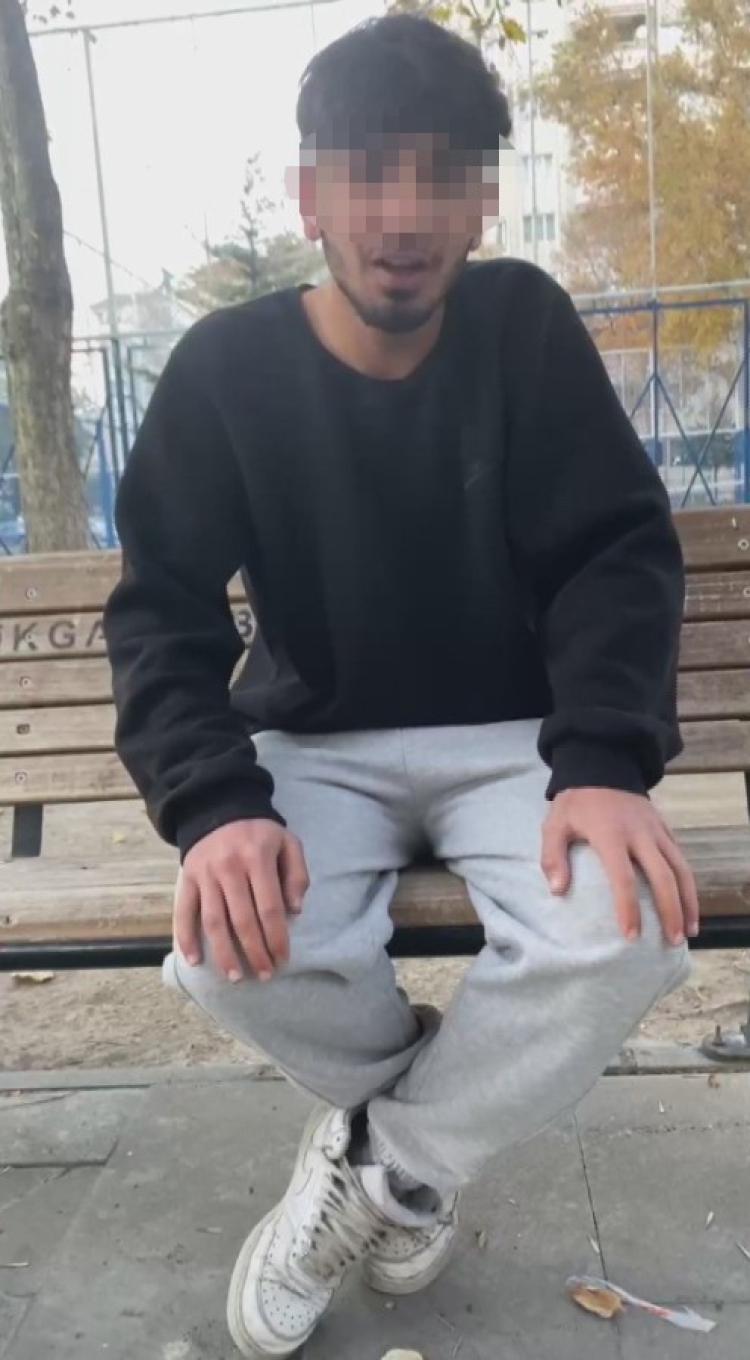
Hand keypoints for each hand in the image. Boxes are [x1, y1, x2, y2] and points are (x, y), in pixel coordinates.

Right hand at [175, 820, 309, 982]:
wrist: (217, 807)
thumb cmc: (259, 832)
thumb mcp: (287, 842)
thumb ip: (297, 875)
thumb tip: (295, 911)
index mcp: (258, 858)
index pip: (270, 907)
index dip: (277, 938)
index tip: (282, 960)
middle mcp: (229, 868)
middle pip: (242, 920)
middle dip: (255, 952)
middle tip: (264, 975)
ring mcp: (205, 875)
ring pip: (213, 921)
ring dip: (223, 953)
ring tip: (234, 977)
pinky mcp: (186, 879)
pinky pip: (183, 912)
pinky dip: (185, 938)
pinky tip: (194, 960)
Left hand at [541, 788, 698, 944]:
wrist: (602, 765)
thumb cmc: (576, 801)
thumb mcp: (555, 824)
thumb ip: (553, 857)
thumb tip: (557, 891)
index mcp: (610, 835)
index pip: (624, 878)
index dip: (628, 908)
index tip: (631, 936)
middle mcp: (639, 834)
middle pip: (663, 877)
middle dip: (671, 911)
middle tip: (674, 941)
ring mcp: (656, 830)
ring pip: (681, 869)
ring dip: (688, 900)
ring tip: (690, 930)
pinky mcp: (665, 827)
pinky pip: (681, 858)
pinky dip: (688, 883)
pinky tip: (688, 904)